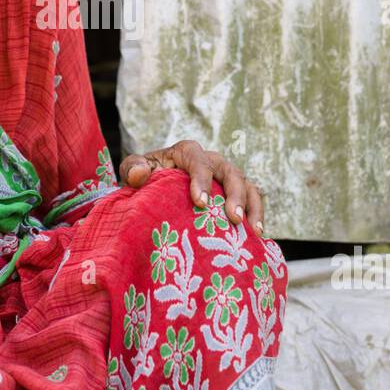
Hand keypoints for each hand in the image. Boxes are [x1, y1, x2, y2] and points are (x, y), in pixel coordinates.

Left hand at [119, 140, 264, 235]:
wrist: (157, 185)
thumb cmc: (147, 176)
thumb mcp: (134, 169)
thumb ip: (133, 168)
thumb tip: (139, 174)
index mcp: (188, 152)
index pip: (198, 161)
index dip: (201, 180)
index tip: (201, 203)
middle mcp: (212, 161)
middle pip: (230, 173)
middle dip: (234, 195)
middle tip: (233, 218)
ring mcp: (226, 178)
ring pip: (247, 185)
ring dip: (252, 207)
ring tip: (253, 231)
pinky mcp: (235, 193)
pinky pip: (253, 200)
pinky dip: (257, 215)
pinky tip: (257, 237)